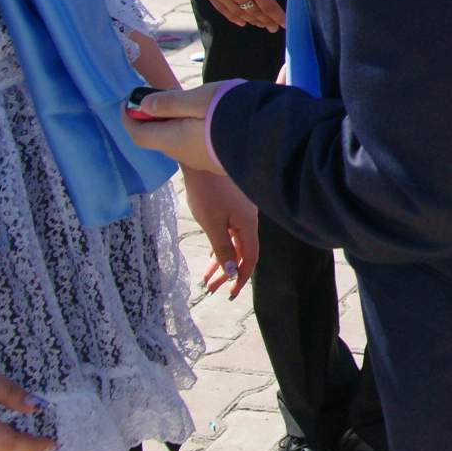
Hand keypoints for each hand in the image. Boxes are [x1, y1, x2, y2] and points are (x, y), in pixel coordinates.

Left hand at [123, 82, 235, 174]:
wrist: (269, 140)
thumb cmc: (230, 113)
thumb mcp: (197, 99)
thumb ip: (169, 103)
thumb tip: (142, 106)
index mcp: (173, 139)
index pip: (139, 134)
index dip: (129, 118)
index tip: (129, 102)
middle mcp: (184, 155)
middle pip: (158, 139)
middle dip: (153, 120)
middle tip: (160, 98)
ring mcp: (203, 161)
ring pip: (179, 143)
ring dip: (175, 126)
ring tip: (188, 105)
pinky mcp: (220, 162)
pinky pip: (197, 146)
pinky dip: (192, 132)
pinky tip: (209, 119)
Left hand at [179, 168, 257, 299]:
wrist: (201, 157)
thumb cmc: (206, 191)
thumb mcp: (212, 224)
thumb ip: (223, 249)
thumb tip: (232, 272)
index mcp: (248, 224)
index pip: (249, 257)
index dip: (241, 277)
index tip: (230, 292)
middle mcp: (249, 219)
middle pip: (241, 252)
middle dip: (227, 272)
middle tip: (212, 289)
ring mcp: (241, 213)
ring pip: (234, 243)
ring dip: (222, 261)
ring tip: (207, 279)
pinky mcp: (233, 207)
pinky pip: (230, 233)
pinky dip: (221, 247)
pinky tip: (212, 257)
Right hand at [188, 0, 282, 33]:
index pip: (268, 7)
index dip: (278, 17)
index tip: (285, 24)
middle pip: (254, 12)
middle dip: (266, 21)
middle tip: (274, 27)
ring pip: (239, 13)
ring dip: (252, 20)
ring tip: (261, 25)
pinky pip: (222, 10)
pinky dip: (234, 17)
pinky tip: (242, 21)